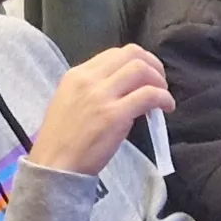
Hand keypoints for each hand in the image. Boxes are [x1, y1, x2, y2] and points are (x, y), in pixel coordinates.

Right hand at [31, 46, 174, 175]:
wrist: (54, 167)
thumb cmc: (61, 142)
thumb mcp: (69, 103)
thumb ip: (92, 90)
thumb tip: (123, 88)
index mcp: (76, 75)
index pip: (114, 53)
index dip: (137, 61)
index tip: (145, 76)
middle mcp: (88, 80)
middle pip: (131, 54)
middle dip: (152, 65)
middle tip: (160, 82)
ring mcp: (101, 96)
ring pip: (141, 69)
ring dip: (159, 80)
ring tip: (163, 96)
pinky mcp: (114, 115)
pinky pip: (149, 95)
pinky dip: (164, 98)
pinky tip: (166, 107)